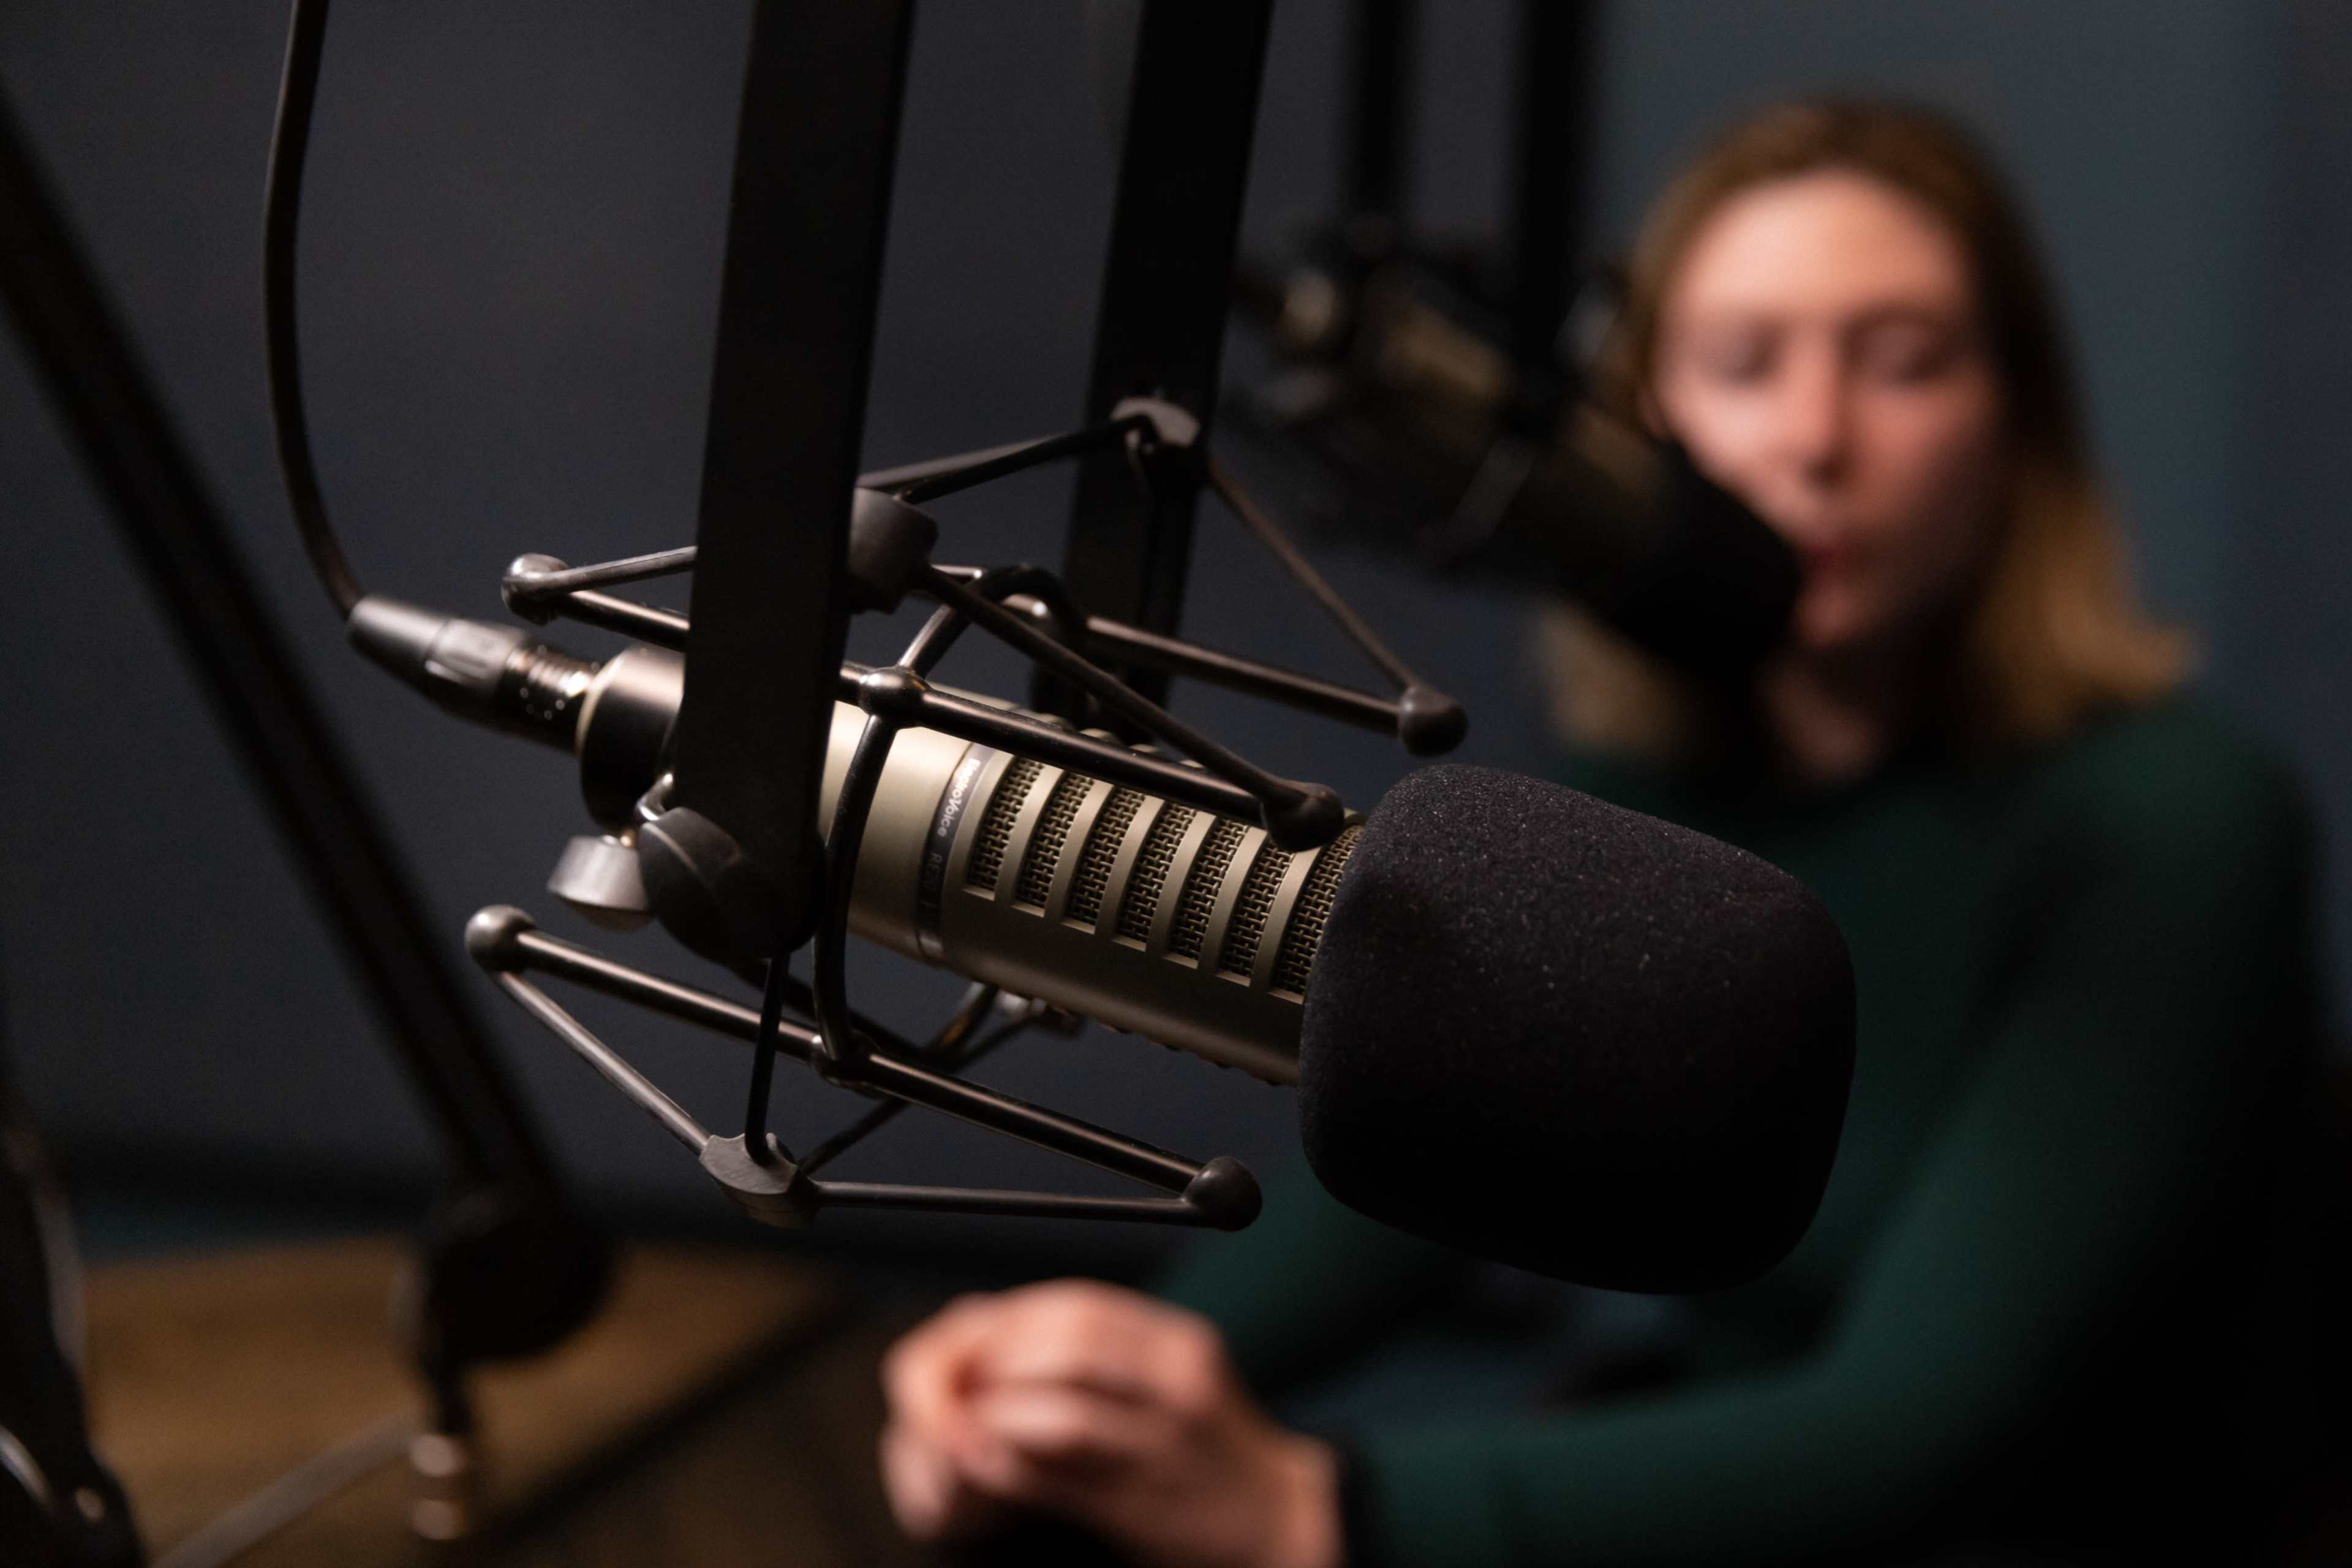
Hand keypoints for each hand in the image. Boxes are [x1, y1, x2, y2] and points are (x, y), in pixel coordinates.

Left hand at [880, 1280, 1340, 1567]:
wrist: (1278, 1523)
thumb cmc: (1202, 1454)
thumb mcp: (1160, 1384)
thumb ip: (1089, 1358)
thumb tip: (983, 1344)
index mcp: (1173, 1342)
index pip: (1072, 1305)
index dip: (1003, 1326)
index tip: (965, 1354)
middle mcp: (1176, 1378)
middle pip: (1061, 1339)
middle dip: (987, 1362)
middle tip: (951, 1395)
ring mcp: (1166, 1441)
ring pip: (1058, 1404)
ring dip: (991, 1415)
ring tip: (966, 1432)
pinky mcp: (1146, 1502)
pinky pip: (1062, 1473)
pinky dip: (1009, 1465)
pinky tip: (988, 1471)